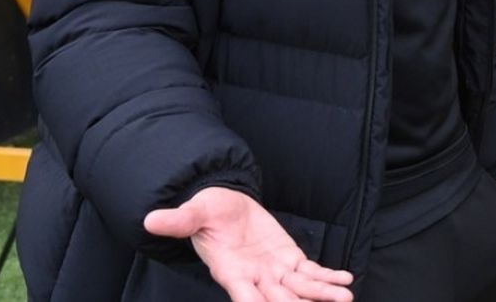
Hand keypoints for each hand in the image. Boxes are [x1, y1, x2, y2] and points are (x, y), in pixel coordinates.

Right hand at [144, 187, 353, 301]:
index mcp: (229, 271)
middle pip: (278, 298)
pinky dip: (326, 276)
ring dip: (322, 294)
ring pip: (300, 289)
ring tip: (345, 298)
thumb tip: (150, 219)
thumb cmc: (207, 211)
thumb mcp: (194, 212)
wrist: (225, 204)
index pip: (243, 294)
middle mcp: (253, 277)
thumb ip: (178, 220)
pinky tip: (345, 279)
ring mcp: (273, 271)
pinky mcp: (288, 259)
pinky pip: (309, 272)